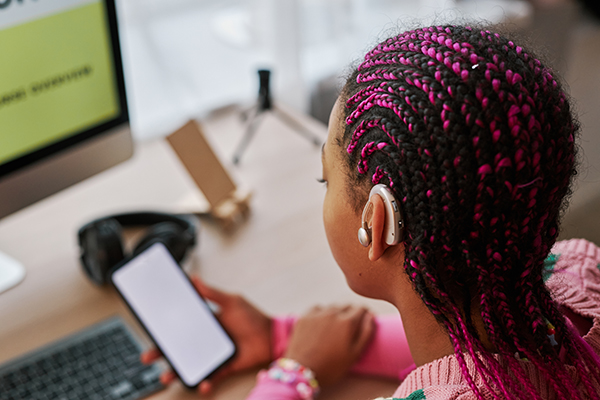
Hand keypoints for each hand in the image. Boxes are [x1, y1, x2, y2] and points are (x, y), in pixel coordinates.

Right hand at [141, 276, 271, 394]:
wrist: (272, 336)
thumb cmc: (252, 317)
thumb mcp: (232, 301)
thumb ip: (212, 293)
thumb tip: (194, 279)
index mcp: (205, 324)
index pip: (180, 327)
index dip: (164, 331)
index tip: (150, 332)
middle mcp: (206, 340)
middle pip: (178, 348)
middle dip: (161, 353)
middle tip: (146, 357)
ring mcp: (213, 354)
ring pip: (190, 365)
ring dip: (176, 372)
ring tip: (166, 376)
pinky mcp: (224, 367)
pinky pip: (211, 377)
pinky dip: (205, 382)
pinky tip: (201, 383)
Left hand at [284, 305, 374, 385]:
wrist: (302, 372)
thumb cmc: (331, 367)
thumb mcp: (355, 354)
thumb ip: (366, 333)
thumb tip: (370, 316)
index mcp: (347, 322)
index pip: (361, 309)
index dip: (364, 314)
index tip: (363, 321)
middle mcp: (333, 313)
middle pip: (347, 306)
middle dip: (351, 314)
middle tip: (348, 329)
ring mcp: (317, 314)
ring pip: (332, 306)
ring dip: (337, 313)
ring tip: (334, 328)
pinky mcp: (304, 317)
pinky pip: (317, 308)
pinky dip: (321, 313)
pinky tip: (321, 324)